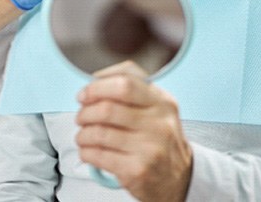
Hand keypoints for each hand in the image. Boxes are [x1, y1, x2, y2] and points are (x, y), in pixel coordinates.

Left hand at [75, 61, 191, 201]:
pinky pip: (99, 156)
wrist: (179, 179)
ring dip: (83, 134)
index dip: (97, 87)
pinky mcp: (137, 171)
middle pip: (108, 109)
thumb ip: (131, 89)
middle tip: (81, 117)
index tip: (84, 94)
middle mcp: (159, 124)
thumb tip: (94, 81)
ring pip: (99, 133)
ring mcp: (150, 149)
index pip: (125, 83)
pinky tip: (87, 151)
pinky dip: (86, 152)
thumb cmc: (158, 138)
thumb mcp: (156, 108)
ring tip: (82, 136)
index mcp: (162, 102)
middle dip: (85, 112)